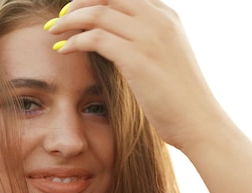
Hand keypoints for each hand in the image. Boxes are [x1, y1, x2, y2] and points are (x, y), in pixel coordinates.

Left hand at [47, 0, 227, 150]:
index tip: (77, 9)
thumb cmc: (180, 98)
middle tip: (61, 18)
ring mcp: (148, 37)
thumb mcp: (167, 58)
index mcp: (166, 16)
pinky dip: (73, 41)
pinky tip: (62, 50)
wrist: (198, 121)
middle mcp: (158, 19)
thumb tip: (117, 41)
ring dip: (68, 20)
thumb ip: (146, 41)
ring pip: (97, 12)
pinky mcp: (137, 59)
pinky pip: (95, 38)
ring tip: (53, 31)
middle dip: (79, 2)